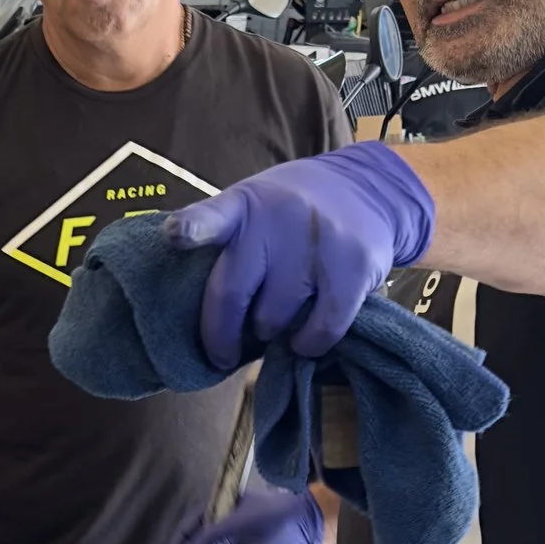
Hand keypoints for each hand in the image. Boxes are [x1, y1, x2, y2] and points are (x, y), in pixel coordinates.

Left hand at [165, 146, 434, 367]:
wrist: (369, 189)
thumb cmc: (292, 214)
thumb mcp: (255, 207)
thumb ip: (226, 243)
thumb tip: (204, 314)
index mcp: (242, 206)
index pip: (211, 216)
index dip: (192, 228)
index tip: (175, 236)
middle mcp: (276, 219)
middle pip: (232, 294)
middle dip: (221, 336)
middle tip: (223, 354)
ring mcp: (316, 241)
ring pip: (272, 320)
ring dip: (270, 334)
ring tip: (276, 323)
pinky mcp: (353, 265)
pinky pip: (320, 330)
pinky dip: (308, 345)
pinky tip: (303, 340)